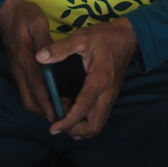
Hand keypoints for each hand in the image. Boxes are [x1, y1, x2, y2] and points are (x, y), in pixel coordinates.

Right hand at [0, 0, 60, 120]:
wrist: (4, 14)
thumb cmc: (24, 16)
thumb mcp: (36, 21)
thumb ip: (43, 39)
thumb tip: (47, 56)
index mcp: (24, 57)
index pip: (35, 84)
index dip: (45, 100)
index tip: (56, 113)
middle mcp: (19, 69)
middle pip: (28, 99)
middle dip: (44, 111)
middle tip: (63, 115)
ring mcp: (17, 72)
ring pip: (26, 98)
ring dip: (41, 108)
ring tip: (61, 110)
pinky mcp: (18, 72)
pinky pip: (26, 92)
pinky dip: (38, 101)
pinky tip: (51, 100)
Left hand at [38, 18, 136, 138]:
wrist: (128, 37)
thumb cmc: (104, 36)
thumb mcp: (81, 37)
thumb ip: (60, 48)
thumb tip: (40, 57)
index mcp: (100, 79)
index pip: (84, 108)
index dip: (68, 121)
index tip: (53, 127)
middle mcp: (108, 93)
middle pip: (94, 125)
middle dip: (75, 130)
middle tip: (57, 124)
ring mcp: (111, 97)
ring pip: (99, 124)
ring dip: (81, 129)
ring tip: (64, 119)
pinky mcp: (111, 97)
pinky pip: (100, 118)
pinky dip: (87, 122)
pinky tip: (74, 115)